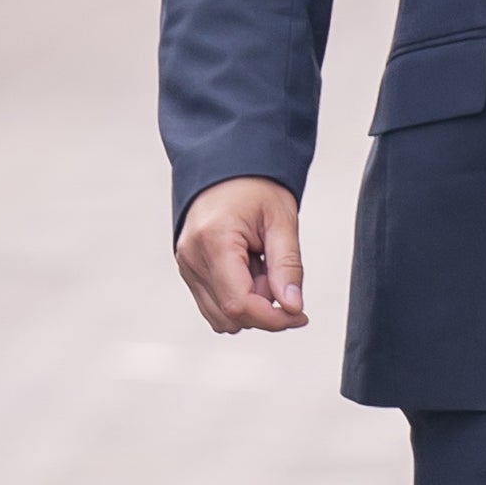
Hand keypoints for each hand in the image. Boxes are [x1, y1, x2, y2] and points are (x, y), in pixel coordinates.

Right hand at [174, 177, 307, 332]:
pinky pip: (213, 304)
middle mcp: (192, 257)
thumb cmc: (254, 185)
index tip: (299, 315)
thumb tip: (292, 306)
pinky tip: (249, 272)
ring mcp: (186, 265)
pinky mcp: (189, 270)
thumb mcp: (282, 220)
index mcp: (214, 241)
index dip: (273, 319)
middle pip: (230, 316)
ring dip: (249, 306)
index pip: (239, 304)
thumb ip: (288, 267)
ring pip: (220, 317)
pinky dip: (236, 298)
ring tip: (262, 269)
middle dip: (263, 309)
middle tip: (278, 276)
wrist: (226, 165)